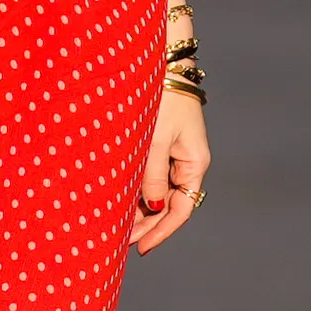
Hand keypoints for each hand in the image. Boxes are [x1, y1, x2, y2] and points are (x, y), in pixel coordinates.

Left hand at [132, 82, 207, 253]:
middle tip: (121, 242)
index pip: (181, 210)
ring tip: (116, 226)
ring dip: (140, 210)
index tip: (140, 247)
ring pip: (159, 192)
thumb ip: (151, 175)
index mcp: (194, 164)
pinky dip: (137, 190)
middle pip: (170, 205)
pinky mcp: (163, 145)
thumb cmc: (163, 98)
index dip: (161, 231)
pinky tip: (120, 200)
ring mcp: (176, 154)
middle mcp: (188, 163)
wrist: (163, 63)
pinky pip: (152, 176)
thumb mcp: (156, 140)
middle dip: (147, 225)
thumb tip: (150, 207)